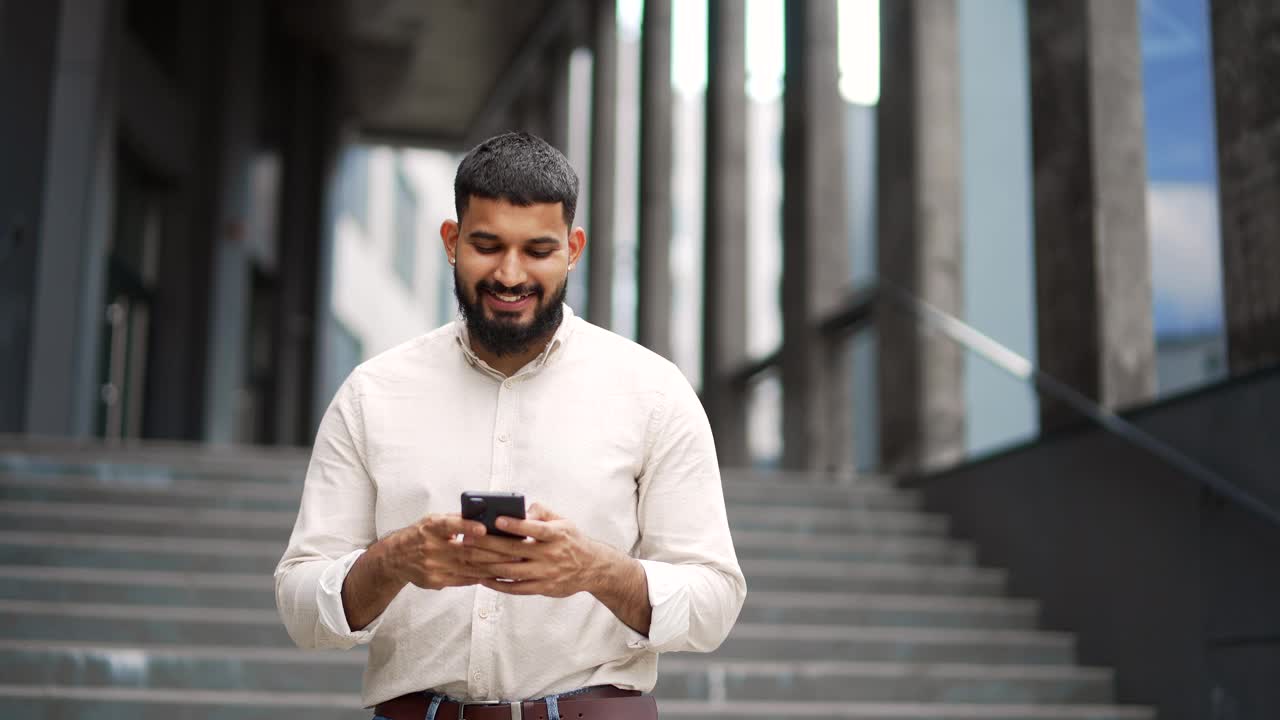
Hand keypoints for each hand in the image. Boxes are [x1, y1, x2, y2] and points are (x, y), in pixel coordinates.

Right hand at [380, 512, 514, 590]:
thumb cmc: (421, 534)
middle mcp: (431, 547)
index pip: (449, 525)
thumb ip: (456, 519)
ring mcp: (433, 567)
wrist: (395, 558)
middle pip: (466, 550)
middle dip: (494, 552)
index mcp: (431, 527)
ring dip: (493, 566)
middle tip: (515, 550)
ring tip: (512, 563)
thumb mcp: (433, 521)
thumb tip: (485, 516)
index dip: (466, 526)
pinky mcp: (436, 581)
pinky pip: (463, 580)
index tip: (484, 527)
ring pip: (469, 567)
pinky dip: (481, 577)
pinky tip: (496, 575)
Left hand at [463, 503, 617, 597]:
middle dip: (489, 544)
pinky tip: (483, 579)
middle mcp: (551, 555)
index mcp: (557, 535)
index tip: (497, 519)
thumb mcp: (563, 521)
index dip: (516, 525)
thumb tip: (521, 509)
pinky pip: (516, 589)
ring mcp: (546, 573)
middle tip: (469, 538)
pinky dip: (498, 585)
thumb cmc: (571, 540)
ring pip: (512, 571)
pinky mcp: (542, 588)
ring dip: (488, 565)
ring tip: (470, 558)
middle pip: (515, 551)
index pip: (535, 529)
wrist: (592, 568)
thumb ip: (541, 512)